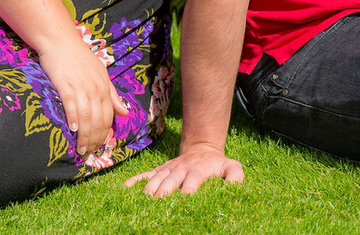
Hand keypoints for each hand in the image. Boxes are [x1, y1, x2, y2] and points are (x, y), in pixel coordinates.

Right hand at [38, 41, 128, 156]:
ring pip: (87, 116)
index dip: (104, 134)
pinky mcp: (65, 84)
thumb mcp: (101, 74)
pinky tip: (73, 130)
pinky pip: (71, 104)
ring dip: (85, 136)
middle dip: (95, 139)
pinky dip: (73, 118)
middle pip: (99, 120)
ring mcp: (81, 86)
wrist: (61, 40)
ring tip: (81, 149)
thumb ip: (112, 94)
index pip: (108, 116)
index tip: (99, 148)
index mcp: (104, 87)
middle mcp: (95, 88)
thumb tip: (125, 113)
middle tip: (88, 153)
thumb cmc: (80, 58)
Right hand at [123, 146, 244, 196]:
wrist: (202, 148)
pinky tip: (124, 190)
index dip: (186, 192)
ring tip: (141, 207)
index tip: (183, 201)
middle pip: (168, 183)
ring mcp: (168, 170)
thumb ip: (235, 176)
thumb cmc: (217, 164)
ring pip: (154, 180)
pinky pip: (145, 175)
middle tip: (157, 210)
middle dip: (162, 196)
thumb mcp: (231, 167)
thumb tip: (234, 186)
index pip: (191, 183)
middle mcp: (179, 170)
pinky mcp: (160, 170)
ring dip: (148, 192)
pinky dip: (134, 182)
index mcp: (197, 171)